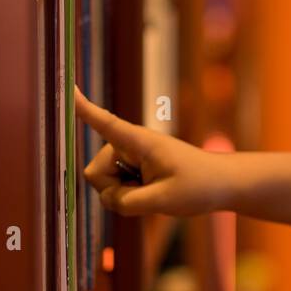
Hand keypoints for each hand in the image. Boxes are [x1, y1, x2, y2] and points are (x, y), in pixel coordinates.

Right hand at [74, 86, 227, 216]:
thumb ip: (126, 202)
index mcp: (139, 142)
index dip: (84, 109)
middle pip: (96, 173)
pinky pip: (117, 188)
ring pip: (105, 184)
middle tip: (149, 193)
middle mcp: (130, 145)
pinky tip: (152, 193)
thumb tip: (107, 199)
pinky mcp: (135, 168)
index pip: (105, 123)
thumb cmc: (198, 186)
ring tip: (155, 192)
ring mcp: (132, 157)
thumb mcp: (162, 200)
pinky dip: (129, 195)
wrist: (222, 184)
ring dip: (124, 194)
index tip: (69, 88)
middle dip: (113, 190)